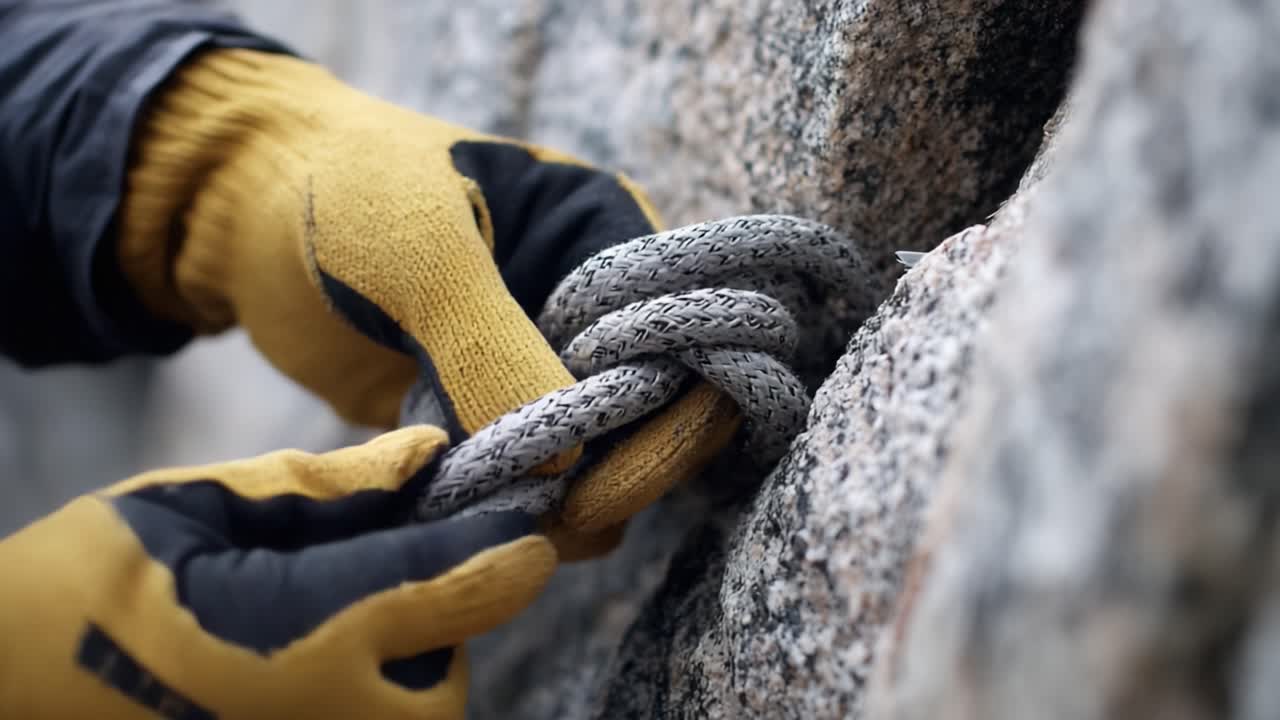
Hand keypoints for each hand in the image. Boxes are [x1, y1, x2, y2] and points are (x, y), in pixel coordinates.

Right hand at [0, 426, 554, 718]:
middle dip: (443, 617)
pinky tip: (317, 654)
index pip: (451, 586)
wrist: (3, 687)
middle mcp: (322, 719)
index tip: (530, 519)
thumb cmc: (87, 581)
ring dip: (408, 664)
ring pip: (417, 714)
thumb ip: (325, 490)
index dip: (502, 544)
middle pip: (447, 674)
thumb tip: (426, 457)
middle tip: (389, 566)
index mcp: (302, 636)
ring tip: (334, 613)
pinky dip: (372, 693)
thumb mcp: (203, 506)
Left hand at [116, 48, 739, 557]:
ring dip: (562, 502)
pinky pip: (523, 481)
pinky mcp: (489, 419)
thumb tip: (568, 464)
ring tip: (499, 515)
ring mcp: (540, 369)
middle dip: (619, 471)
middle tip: (562, 515)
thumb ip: (491, 343)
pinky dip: (507, 508)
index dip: (670, 412)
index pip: (689, 339)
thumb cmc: (347, 191)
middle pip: (655, 415)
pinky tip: (464, 512)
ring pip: (596, 461)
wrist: (250, 211)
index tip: (606, 472)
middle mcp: (593, 311)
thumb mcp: (423, 248)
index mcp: (609, 241)